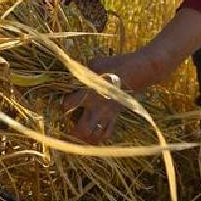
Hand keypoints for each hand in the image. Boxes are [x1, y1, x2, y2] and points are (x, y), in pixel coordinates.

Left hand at [59, 50, 175, 143]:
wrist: (137, 72)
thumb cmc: (114, 65)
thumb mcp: (94, 63)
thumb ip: (82, 71)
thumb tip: (73, 72)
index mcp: (88, 92)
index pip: (68, 105)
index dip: (63, 105)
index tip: (63, 102)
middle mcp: (96, 107)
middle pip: (82, 130)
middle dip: (73, 131)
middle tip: (69, 127)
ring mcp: (107, 114)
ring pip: (94, 136)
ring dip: (86, 137)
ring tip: (80, 133)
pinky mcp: (115, 116)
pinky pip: (107, 133)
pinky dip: (99, 136)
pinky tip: (94, 131)